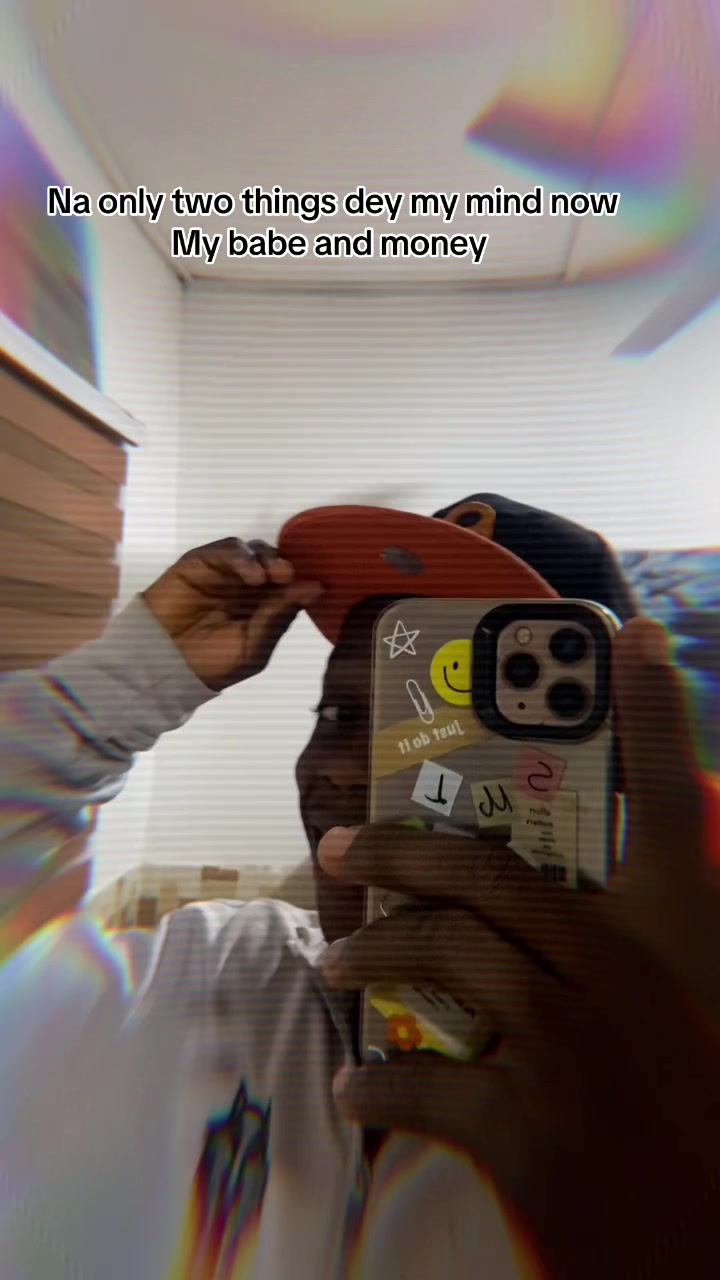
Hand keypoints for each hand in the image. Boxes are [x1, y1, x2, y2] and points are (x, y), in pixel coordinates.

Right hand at [143, 538, 321, 689]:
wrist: (163, 664)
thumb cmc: (211, 663)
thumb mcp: (253, 647)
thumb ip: (280, 617)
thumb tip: (317, 588)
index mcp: (263, 607)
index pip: (290, 584)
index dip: (302, 580)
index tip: (316, 583)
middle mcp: (246, 586)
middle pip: (274, 561)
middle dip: (285, 565)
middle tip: (288, 575)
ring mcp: (223, 572)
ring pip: (253, 551)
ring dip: (266, 558)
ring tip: (270, 577)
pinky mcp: (200, 562)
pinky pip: (225, 550)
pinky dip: (242, 557)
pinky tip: (251, 575)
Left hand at [318, 618, 719, 1278]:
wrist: (711, 1253)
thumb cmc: (713, 1119)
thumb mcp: (698, 1000)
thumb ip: (655, 941)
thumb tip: (588, 898)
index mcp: (683, 934)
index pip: (671, 796)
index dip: (653, 710)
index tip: (634, 639)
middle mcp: (624, 969)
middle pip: (493, 870)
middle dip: (405, 846)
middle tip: (347, 841)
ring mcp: (569, 1047)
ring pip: (444, 955)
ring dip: (376, 951)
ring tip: (339, 957)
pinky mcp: (526, 1131)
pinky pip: (423, 1082)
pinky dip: (381, 1082)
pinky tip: (362, 1083)